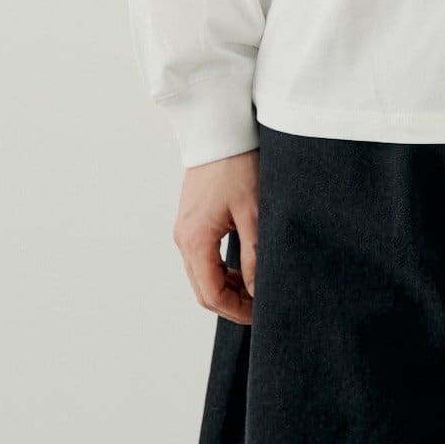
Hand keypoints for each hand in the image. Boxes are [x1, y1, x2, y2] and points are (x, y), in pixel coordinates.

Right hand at [172, 149, 259, 322]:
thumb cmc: (237, 164)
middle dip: (231, 302)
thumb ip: (255, 255)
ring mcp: (184, 228)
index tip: (260, 315)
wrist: (219, 128)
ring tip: (255, 287)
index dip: (236, 310)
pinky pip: (202, 256)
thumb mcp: (253, 212)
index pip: (211, 294)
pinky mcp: (191, 219)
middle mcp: (183, 238)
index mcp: (195, 240)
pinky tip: (243, 267)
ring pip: (202, 274)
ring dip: (226, 286)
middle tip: (261, 306)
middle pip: (203, 289)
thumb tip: (258, 291)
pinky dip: (220, 269)